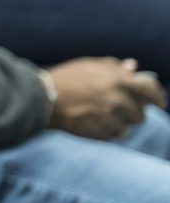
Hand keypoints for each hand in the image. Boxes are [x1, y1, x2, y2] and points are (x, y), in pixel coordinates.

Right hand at [47, 57, 167, 139]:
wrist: (43, 98)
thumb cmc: (66, 79)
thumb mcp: (89, 66)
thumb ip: (113, 67)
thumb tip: (133, 67)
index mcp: (118, 81)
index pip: (151, 90)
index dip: (158, 97)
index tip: (159, 103)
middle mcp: (118, 100)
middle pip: (140, 114)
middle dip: (131, 113)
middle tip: (116, 109)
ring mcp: (110, 118)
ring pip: (127, 127)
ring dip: (118, 124)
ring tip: (99, 116)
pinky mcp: (101, 132)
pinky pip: (112, 135)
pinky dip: (104, 131)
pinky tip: (90, 122)